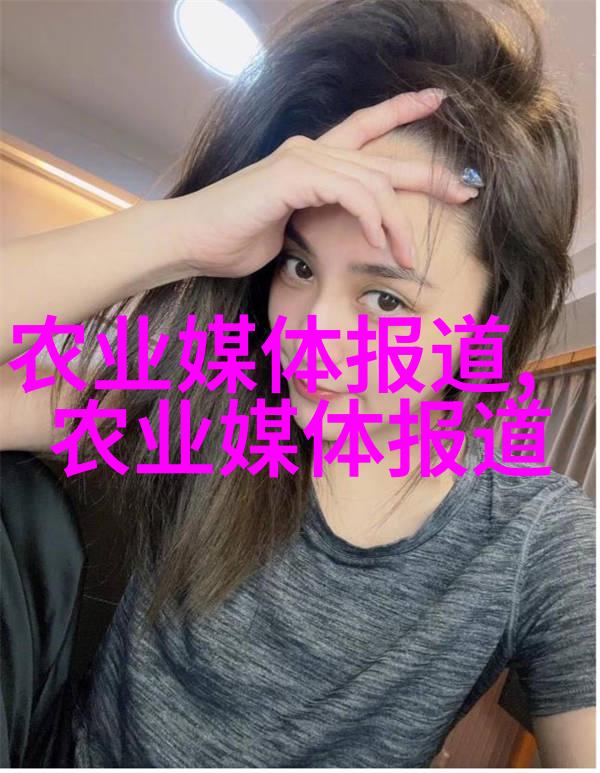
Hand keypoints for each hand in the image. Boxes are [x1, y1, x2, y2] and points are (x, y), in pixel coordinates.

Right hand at [161, 88, 477, 276]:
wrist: (193, 243)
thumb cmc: (235, 240)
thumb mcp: (292, 230)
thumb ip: (323, 222)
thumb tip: (353, 233)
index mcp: (313, 161)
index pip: (366, 128)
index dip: (401, 110)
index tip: (436, 100)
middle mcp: (312, 151)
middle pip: (385, 157)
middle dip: (430, 173)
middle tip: (466, 189)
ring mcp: (303, 160)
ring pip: (374, 182)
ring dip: (398, 222)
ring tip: (409, 254)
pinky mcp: (294, 176)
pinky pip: (352, 193)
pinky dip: (372, 219)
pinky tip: (381, 242)